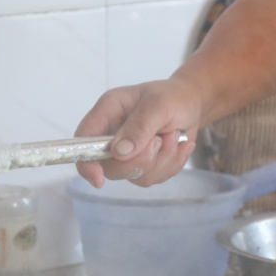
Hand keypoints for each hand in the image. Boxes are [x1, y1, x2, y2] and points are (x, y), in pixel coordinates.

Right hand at [74, 78, 201, 186]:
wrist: (191, 104)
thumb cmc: (172, 97)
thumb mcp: (159, 104)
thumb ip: (139, 127)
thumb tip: (119, 153)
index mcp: (107, 113)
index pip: (83, 141)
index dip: (86, 162)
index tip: (98, 179)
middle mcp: (112, 135)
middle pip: (110, 167)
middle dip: (141, 160)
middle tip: (160, 139)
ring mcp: (127, 154)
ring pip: (135, 175)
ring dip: (162, 159)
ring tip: (173, 136)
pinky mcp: (143, 165)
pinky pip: (153, 178)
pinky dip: (172, 164)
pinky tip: (180, 145)